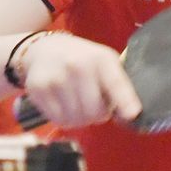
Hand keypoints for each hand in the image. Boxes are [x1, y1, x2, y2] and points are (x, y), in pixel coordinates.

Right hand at [19, 33, 141, 128]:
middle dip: (100, 115)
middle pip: (95, 111)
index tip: (133, 114)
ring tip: (80, 104)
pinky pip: (58, 120)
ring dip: (82, 119)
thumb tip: (129, 116)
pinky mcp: (37, 90)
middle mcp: (77, 66)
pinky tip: (65, 105)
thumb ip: (118, 85)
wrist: (44, 50)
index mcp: (100, 58)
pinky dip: (66, 119)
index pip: (115, 82)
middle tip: (97, 106)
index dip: (125, 100)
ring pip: (76, 120)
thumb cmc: (82, 59)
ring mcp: (55, 78)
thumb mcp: (103, 62)